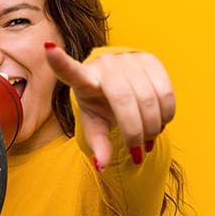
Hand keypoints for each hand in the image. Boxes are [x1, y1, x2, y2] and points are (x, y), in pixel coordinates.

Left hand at [44, 42, 175, 169]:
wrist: (124, 84)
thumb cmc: (102, 106)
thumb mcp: (96, 125)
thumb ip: (98, 143)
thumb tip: (101, 166)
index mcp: (83, 80)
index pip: (69, 71)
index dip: (59, 61)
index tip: (48, 49)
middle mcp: (105, 65)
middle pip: (123, 100)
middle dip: (134, 132)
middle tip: (137, 152)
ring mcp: (128, 59)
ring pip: (148, 98)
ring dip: (152, 127)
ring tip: (149, 140)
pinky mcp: (150, 59)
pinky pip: (164, 91)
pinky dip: (166, 114)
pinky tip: (161, 123)